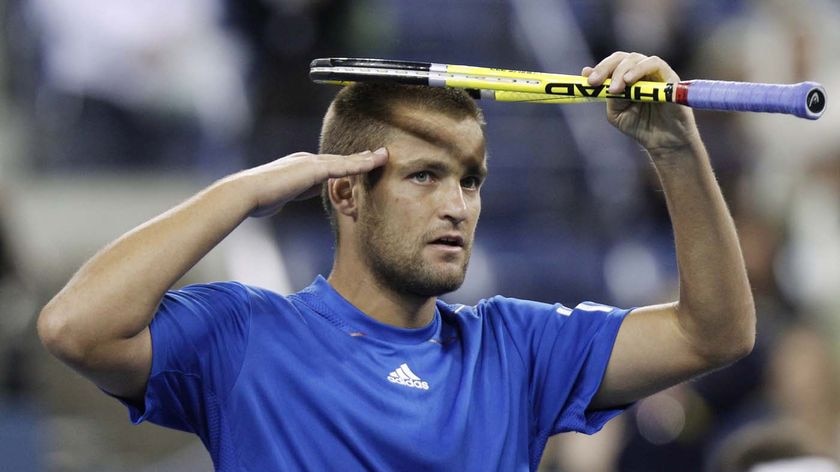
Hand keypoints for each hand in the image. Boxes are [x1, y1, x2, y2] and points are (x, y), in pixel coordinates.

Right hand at [238, 148, 388, 216]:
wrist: (248, 192)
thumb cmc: (259, 198)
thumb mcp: (281, 195)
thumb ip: (291, 192)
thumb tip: (292, 196)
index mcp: (301, 166)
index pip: (329, 165)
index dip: (347, 164)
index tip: (360, 163)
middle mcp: (307, 160)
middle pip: (340, 160)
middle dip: (360, 157)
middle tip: (379, 154)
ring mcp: (310, 163)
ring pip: (345, 161)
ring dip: (365, 158)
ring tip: (383, 156)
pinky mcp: (313, 169)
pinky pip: (342, 166)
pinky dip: (359, 164)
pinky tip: (372, 162)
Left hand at [582, 52, 699, 153]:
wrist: (664, 142)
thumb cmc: (641, 126)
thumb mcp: (617, 113)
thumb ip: (608, 96)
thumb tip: (591, 77)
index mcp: (627, 78)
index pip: (612, 64)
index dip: (599, 68)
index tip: (587, 79)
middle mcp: (641, 72)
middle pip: (622, 58)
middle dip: (606, 68)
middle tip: (595, 82)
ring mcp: (655, 73)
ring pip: (636, 58)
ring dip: (621, 71)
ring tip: (615, 88)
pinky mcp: (670, 77)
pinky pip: (655, 64)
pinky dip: (640, 69)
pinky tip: (629, 81)